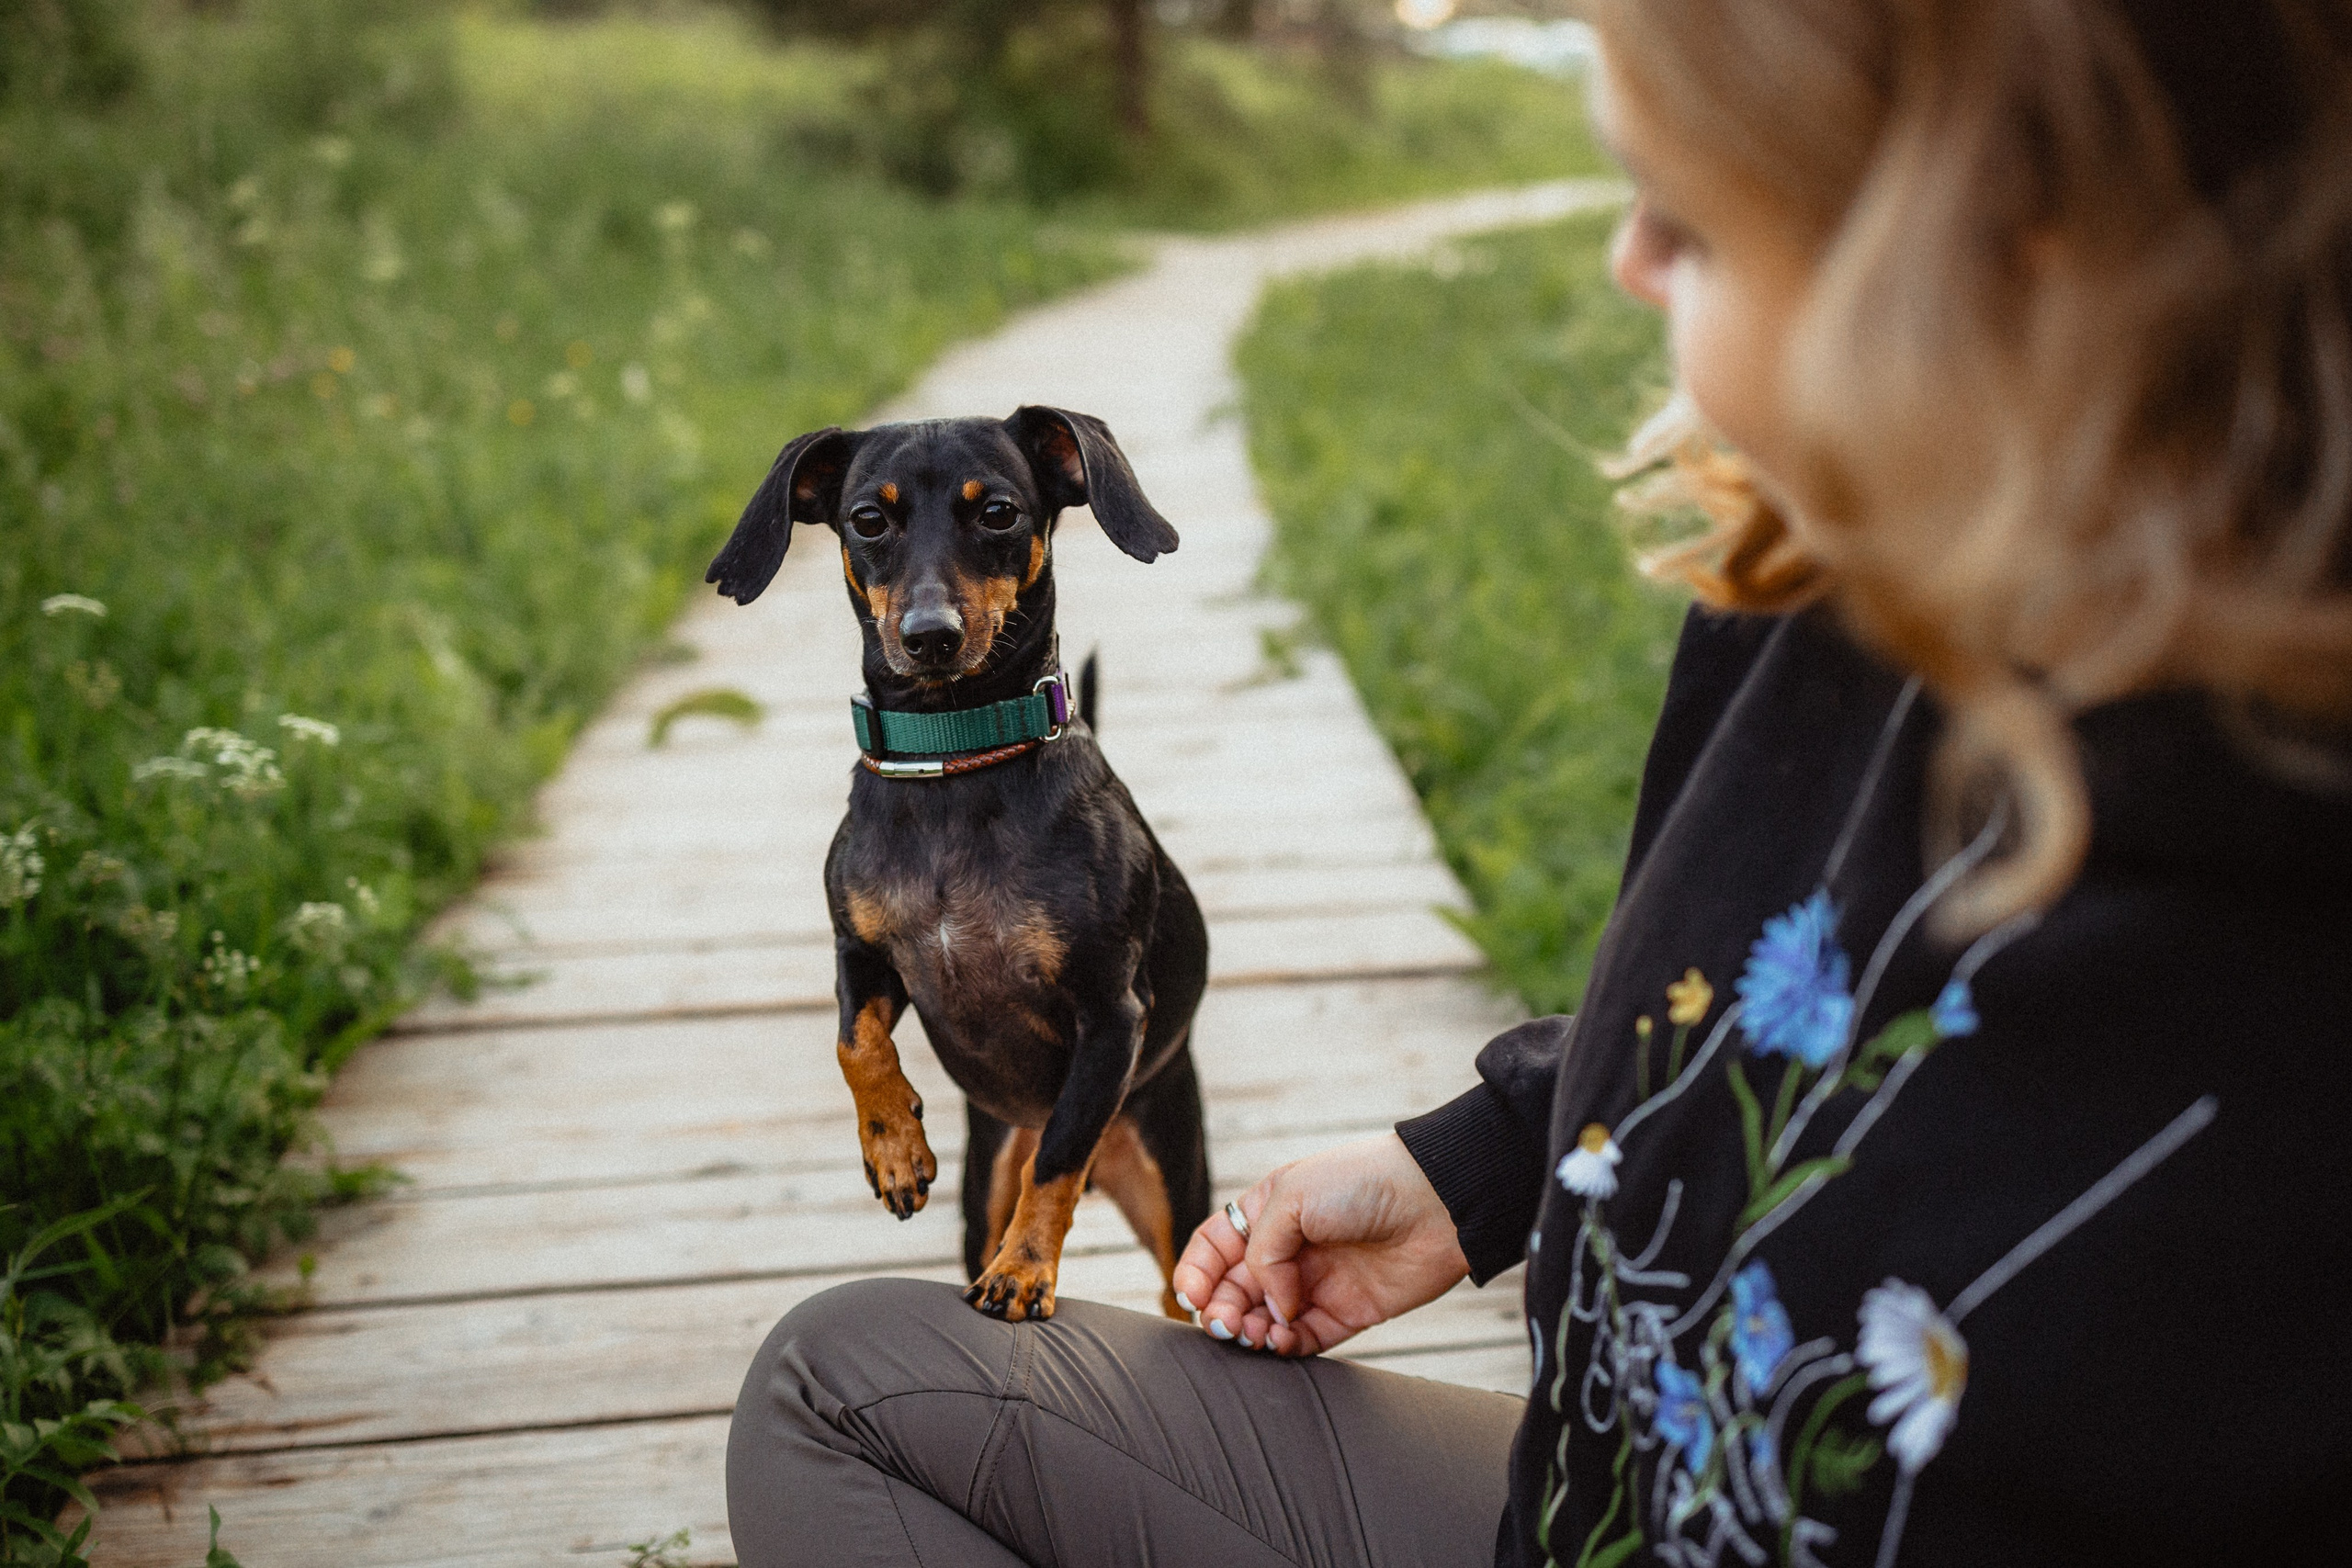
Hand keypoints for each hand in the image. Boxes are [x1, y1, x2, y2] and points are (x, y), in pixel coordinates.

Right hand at [1172, 1133, 1468, 1355]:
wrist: (1435, 1202)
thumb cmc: (1364, 1182)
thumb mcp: (1293, 1195)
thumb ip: (1262, 1250)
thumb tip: (1270, 1304)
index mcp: (1268, 1210)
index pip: (1215, 1248)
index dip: (1196, 1273)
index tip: (1190, 1296)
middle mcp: (1289, 1249)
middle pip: (1235, 1289)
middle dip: (1220, 1310)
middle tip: (1224, 1324)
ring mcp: (1317, 1282)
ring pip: (1265, 1320)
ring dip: (1250, 1332)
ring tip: (1252, 1335)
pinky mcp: (1347, 1313)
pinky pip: (1305, 1339)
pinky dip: (1285, 1347)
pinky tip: (1280, 1342)